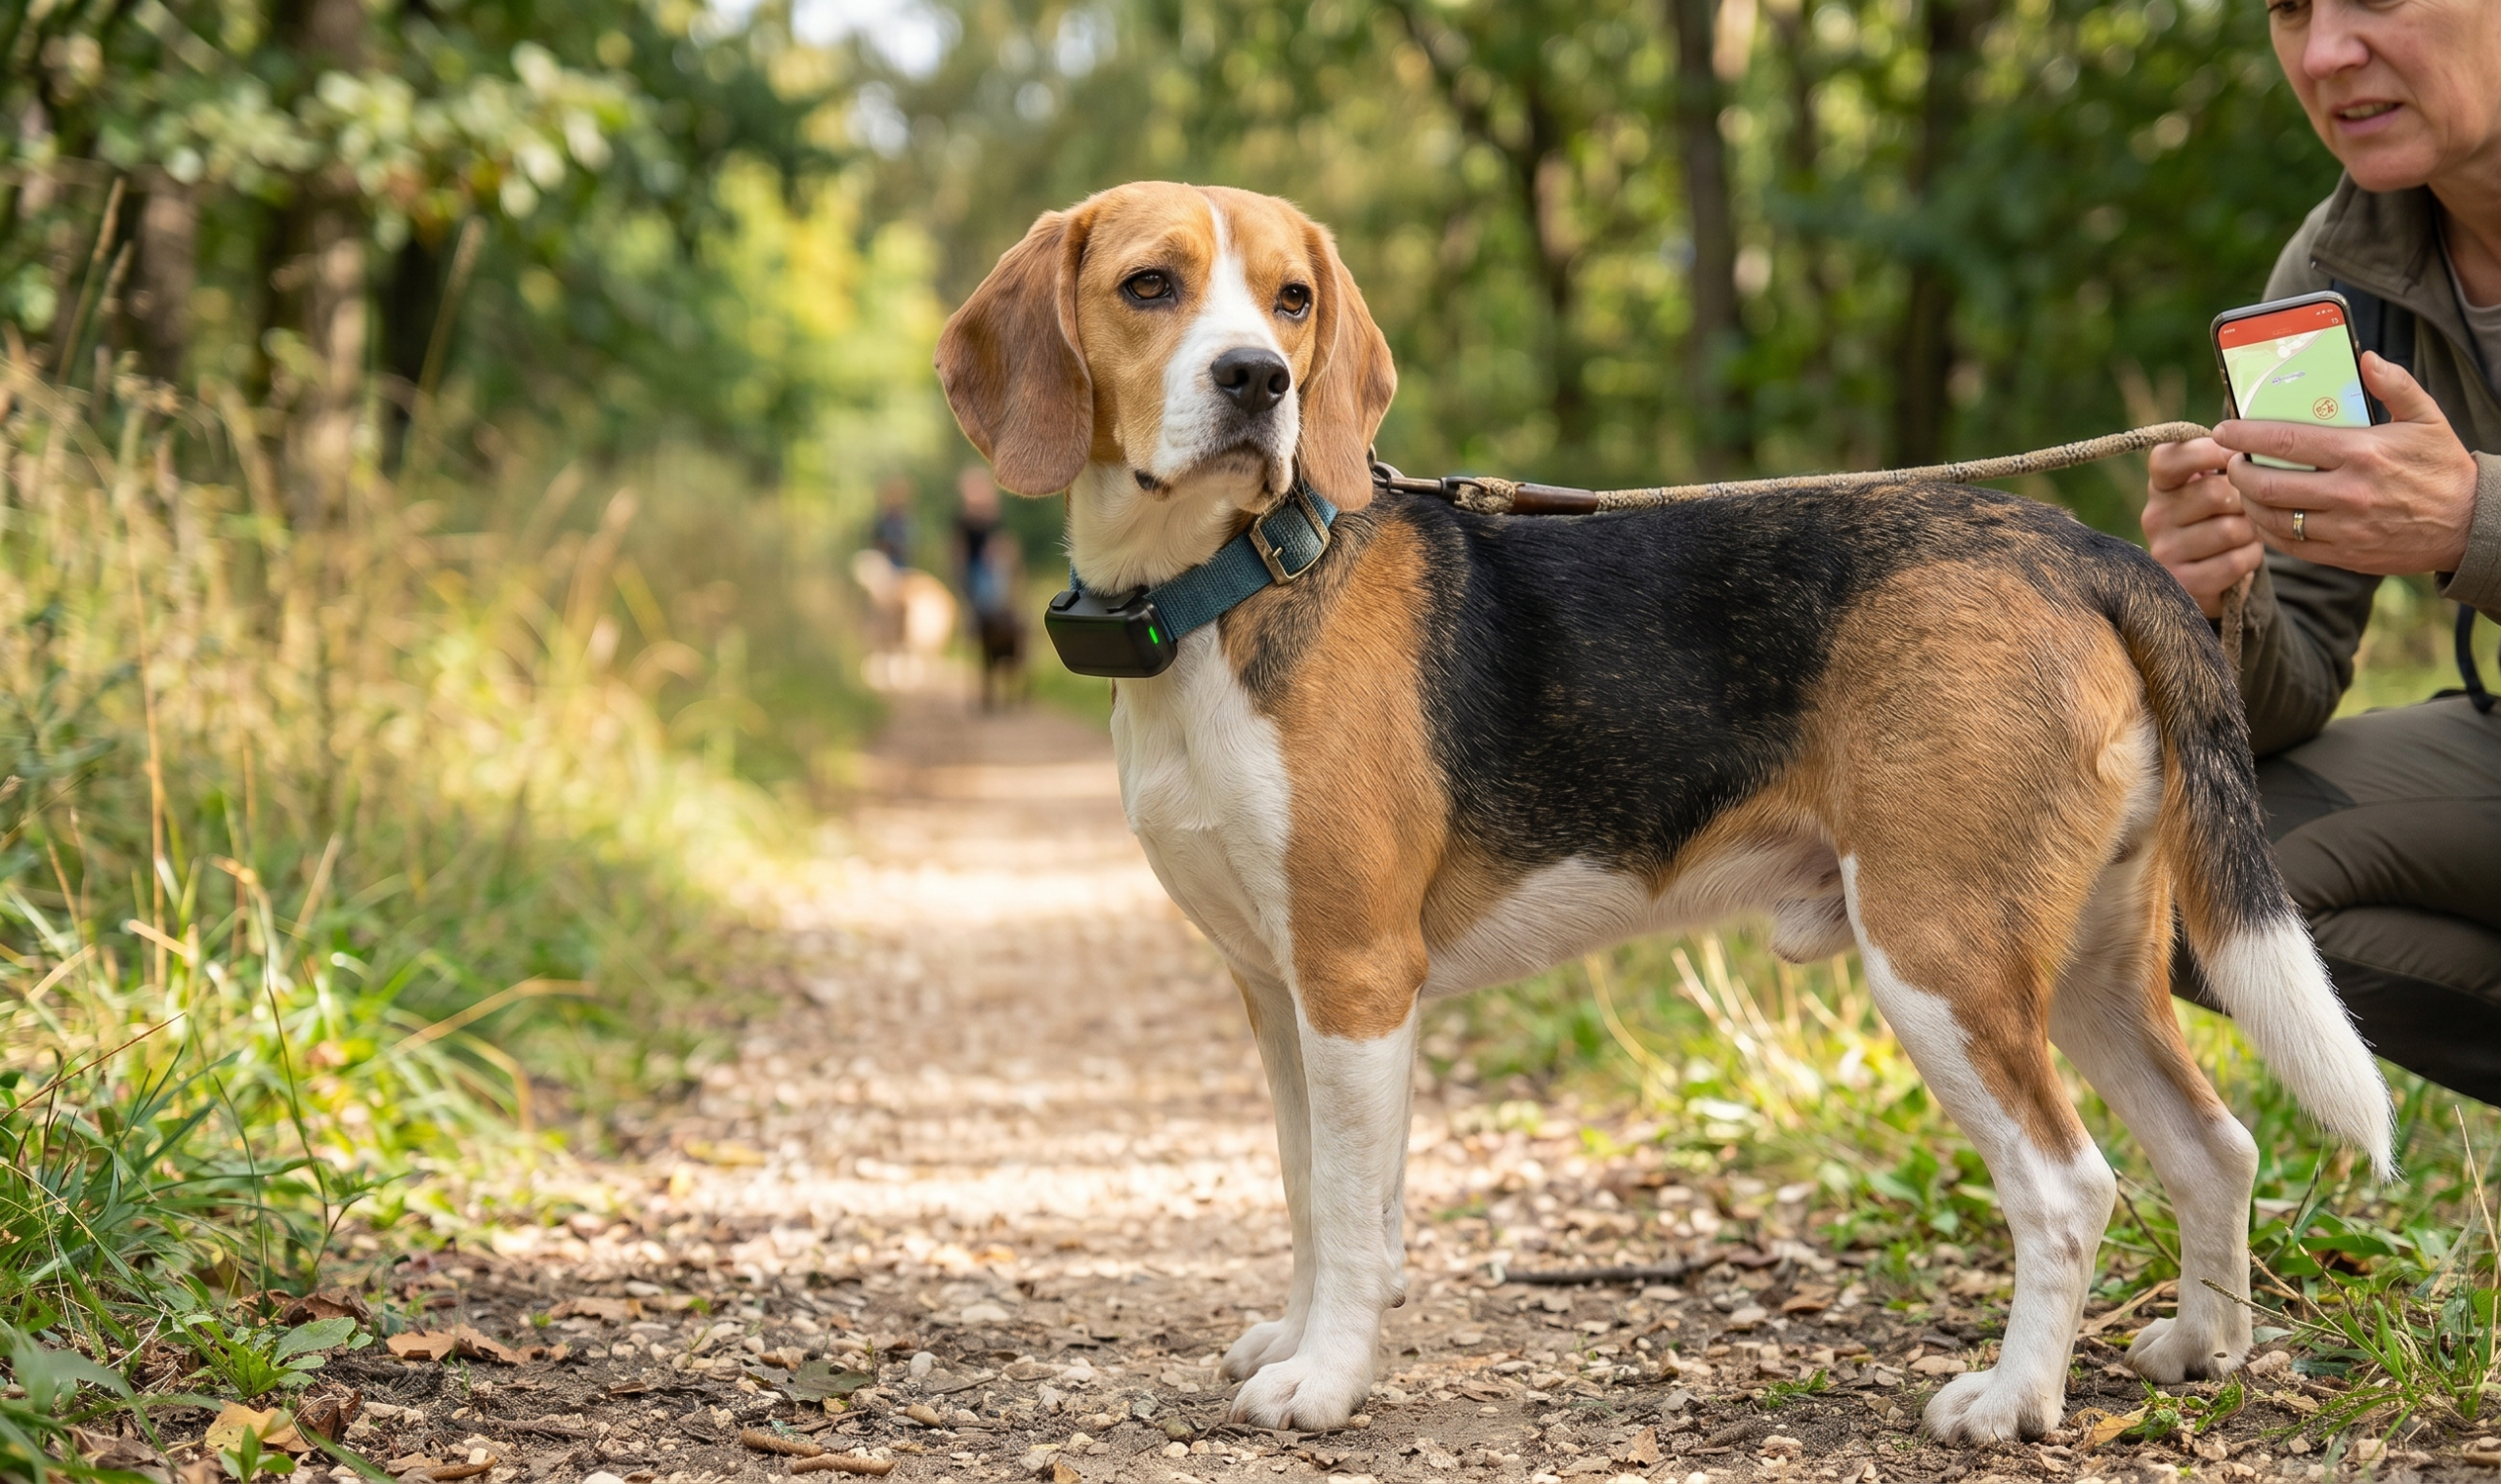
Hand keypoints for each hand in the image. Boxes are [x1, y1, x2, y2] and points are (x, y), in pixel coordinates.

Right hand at [2143, 435, 2261, 617]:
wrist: (2210, 572)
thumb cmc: (2221, 514)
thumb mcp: (2216, 480)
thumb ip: (2227, 456)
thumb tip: (2251, 440)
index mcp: (2160, 484)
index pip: (2169, 458)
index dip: (2209, 452)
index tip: (2238, 455)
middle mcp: (2153, 515)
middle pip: (2215, 493)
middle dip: (2246, 499)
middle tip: (2250, 504)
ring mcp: (2164, 550)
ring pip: (2230, 530)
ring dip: (2252, 531)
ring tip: (2246, 531)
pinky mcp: (2182, 583)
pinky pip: (2233, 562)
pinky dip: (2250, 558)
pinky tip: (2243, 554)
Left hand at [2214, 351, 2477, 575]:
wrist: (2469, 524)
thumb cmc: (2441, 467)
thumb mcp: (2426, 419)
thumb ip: (2395, 385)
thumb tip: (2365, 357)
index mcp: (2361, 453)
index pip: (2285, 442)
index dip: (2245, 436)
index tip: (2223, 430)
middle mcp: (2348, 492)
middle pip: (2267, 485)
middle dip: (2237, 471)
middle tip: (2230, 460)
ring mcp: (2343, 528)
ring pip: (2272, 519)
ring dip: (2246, 502)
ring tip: (2242, 486)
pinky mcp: (2343, 555)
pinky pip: (2289, 545)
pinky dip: (2266, 530)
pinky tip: (2262, 515)